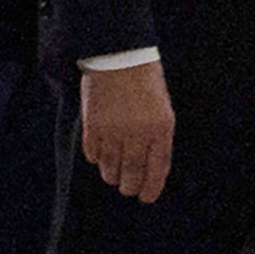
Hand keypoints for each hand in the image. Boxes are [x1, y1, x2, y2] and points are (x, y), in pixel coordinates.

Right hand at [79, 59, 176, 203]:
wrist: (119, 55)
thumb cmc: (145, 81)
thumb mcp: (162, 109)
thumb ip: (157, 138)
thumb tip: (149, 168)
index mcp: (161, 128)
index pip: (157, 168)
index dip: (151, 187)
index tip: (146, 198)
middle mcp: (138, 132)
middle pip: (132, 173)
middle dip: (130, 186)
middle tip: (127, 189)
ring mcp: (114, 130)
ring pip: (110, 167)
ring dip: (112, 175)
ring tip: (114, 176)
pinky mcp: (93, 125)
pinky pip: (93, 153)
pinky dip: (96, 159)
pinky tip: (99, 157)